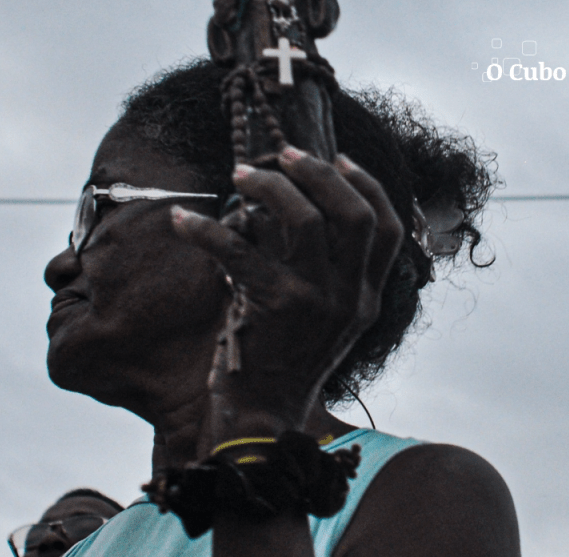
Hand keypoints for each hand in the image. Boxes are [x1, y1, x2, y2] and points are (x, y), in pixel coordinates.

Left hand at [170, 147, 402, 446]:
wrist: (263, 415)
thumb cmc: (282, 359)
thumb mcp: (322, 319)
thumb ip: (322, 273)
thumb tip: (289, 208)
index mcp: (366, 297)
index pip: (388, 228)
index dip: (366, 185)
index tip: (337, 157)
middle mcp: (351, 297)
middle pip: (352, 214)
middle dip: (318, 173)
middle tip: (282, 154)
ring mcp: (315, 301)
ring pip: (304, 219)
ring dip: (270, 187)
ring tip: (240, 175)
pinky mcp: (274, 307)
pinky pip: (238, 251)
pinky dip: (205, 230)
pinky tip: (181, 221)